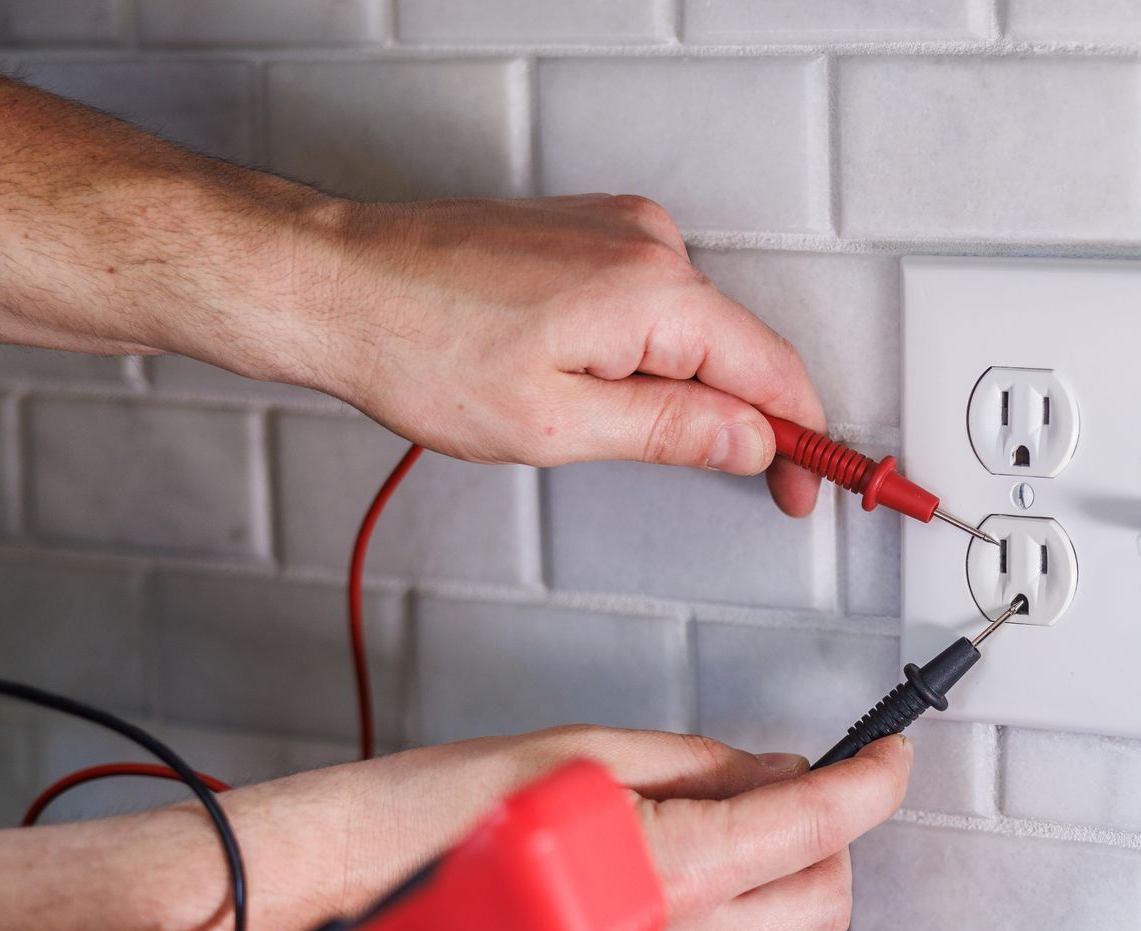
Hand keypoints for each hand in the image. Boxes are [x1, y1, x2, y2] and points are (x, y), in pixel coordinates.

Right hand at [224, 726, 910, 930]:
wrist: (342, 903)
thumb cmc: (430, 819)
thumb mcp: (581, 752)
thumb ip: (698, 766)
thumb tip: (773, 769)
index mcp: (669, 875)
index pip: (822, 826)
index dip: (873, 779)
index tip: (888, 751)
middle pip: (827, 901)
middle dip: (837, 833)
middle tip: (800, 775)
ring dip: (784, 870)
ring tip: (723, 806)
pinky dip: (731, 905)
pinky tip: (682, 856)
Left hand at [281, 194, 827, 516]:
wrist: (337, 284)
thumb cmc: (419, 346)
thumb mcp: (558, 426)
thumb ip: (670, 433)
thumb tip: (750, 441)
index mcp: (653, 291)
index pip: (772, 372)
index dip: (800, 441)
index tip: (804, 490)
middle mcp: (646, 243)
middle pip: (736, 349)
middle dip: (738, 421)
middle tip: (730, 484)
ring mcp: (617, 229)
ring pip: (691, 330)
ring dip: (677, 389)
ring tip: (595, 427)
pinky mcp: (587, 231)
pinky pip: (650, 304)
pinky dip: (645, 353)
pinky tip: (586, 384)